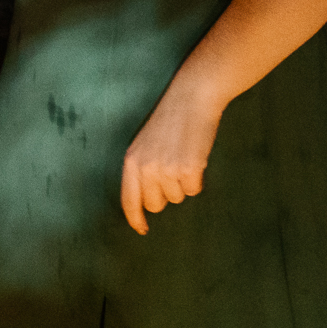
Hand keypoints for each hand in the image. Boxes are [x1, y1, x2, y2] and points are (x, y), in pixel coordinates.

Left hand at [120, 73, 228, 234]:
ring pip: (178, 197)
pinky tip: (196, 157)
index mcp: (131, 161)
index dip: (135, 218)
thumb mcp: (146, 143)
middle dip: (167, 194)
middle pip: (156, 204)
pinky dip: (198, 178)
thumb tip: (149, 200)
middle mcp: (146, 168)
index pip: (129, 199)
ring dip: (183, 183)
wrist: (192, 98)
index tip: (142, 229)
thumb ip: (143, 169)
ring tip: (184, 156)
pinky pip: (194, 189)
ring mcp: (167, 170)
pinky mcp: (189, 169)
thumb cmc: (170, 120)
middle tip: (174, 171)